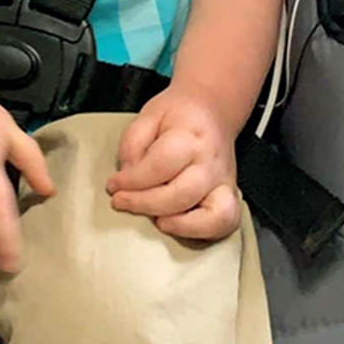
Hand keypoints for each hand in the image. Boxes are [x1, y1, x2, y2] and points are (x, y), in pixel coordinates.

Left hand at [105, 88, 240, 241]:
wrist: (212, 110)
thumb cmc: (178, 114)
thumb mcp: (147, 116)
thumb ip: (133, 145)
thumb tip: (127, 178)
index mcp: (190, 137)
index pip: (159, 166)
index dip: (131, 180)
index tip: (113, 185)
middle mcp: (211, 163)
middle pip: (181, 195)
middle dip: (145, 204)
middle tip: (121, 202)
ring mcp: (224, 183)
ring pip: (213, 216)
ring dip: (180, 225)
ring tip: (156, 221)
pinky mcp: (230, 197)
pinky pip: (226, 225)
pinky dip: (203, 233)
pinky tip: (177, 226)